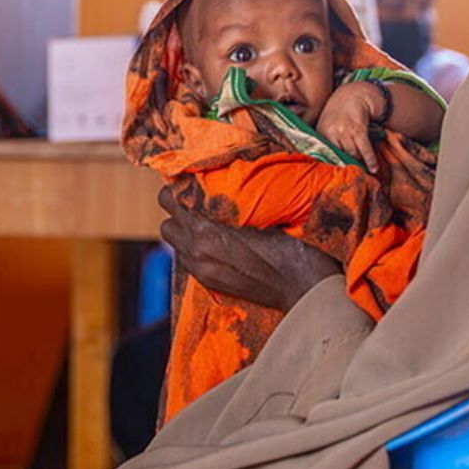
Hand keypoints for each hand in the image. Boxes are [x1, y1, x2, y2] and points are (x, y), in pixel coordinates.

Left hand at [157, 185, 340, 311]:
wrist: (302, 286)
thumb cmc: (289, 245)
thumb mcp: (260, 213)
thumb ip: (230, 202)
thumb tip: (217, 184)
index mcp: (206, 231)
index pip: (170, 202)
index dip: (176, 189)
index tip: (187, 182)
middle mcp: (197, 252)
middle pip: (166, 226)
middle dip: (176, 213)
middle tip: (195, 203)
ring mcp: (202, 271)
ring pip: (175, 245)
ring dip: (184, 233)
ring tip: (204, 223)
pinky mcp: (211, 284)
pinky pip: (188, 261)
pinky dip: (194, 250)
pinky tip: (216, 243)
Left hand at [316, 82, 383, 170]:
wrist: (353, 95)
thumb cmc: (339, 114)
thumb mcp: (326, 125)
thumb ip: (326, 141)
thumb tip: (328, 163)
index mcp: (321, 132)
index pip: (327, 154)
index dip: (334, 164)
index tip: (338, 175)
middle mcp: (331, 131)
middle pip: (342, 156)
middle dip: (348, 163)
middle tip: (353, 171)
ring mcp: (345, 130)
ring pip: (353, 153)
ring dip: (359, 160)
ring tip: (363, 167)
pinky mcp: (358, 129)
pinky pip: (364, 148)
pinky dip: (370, 160)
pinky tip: (374, 168)